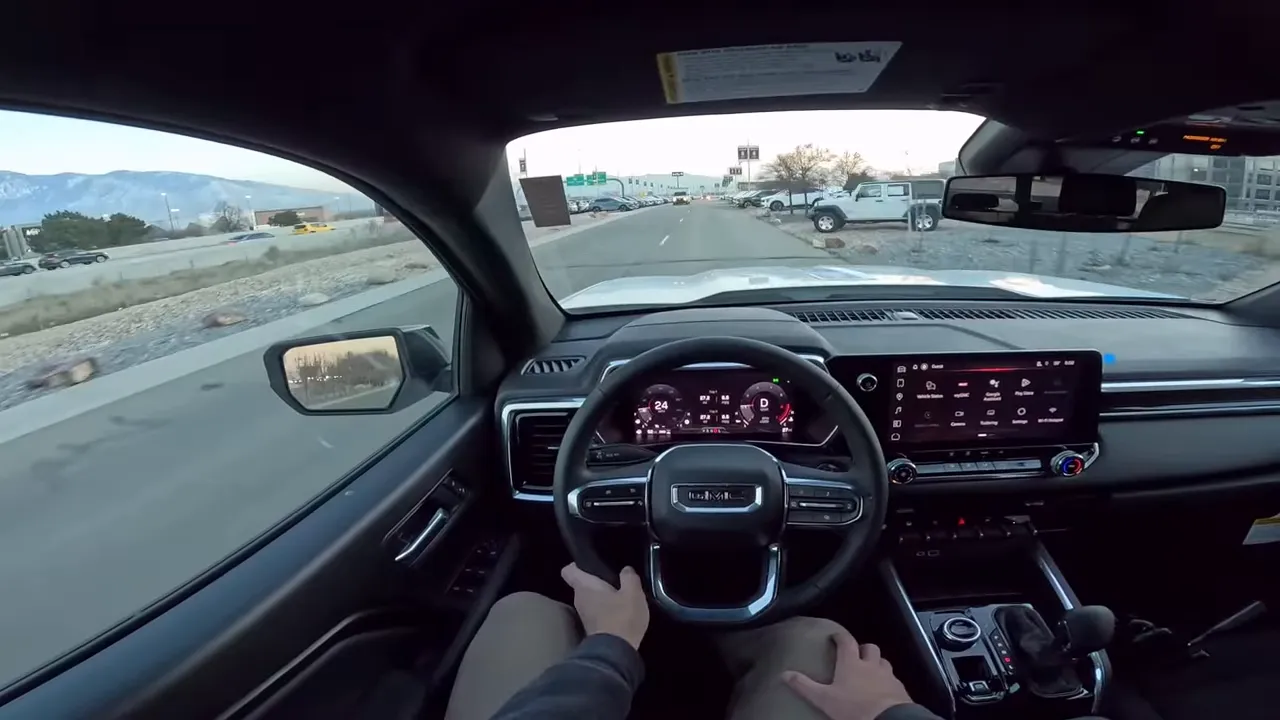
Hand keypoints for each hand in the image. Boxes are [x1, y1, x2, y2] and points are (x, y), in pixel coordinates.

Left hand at [560, 563, 649, 649]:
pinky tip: (620, 611)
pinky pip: (596, 612)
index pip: (568, 570)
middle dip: (596, 581)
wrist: (615, 653)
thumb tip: (626, 569)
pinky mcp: (591, 628)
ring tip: (620, 595)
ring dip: (602, 597)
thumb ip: (629, 578)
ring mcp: (583, 615)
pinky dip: (605, 610)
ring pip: (590, 598)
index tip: (592, 565)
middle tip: (614, 580)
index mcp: (584, 586)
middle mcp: (579, 599)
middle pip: (582, 584)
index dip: (578, 564)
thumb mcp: (633, 593)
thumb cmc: (621, 617)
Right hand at [782, 629, 914, 719]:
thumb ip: (804, 686)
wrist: (889, 719)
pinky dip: (887, 680)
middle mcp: (871, 665)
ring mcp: (887, 676)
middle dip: (863, 649)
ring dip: (877, 663)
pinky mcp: (900, 688)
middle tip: (856, 655)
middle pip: (869, 648)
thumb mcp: (824, 699)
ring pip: (884, 661)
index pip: (846, 642)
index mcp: (851, 663)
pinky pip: (894, 679)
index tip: (835, 636)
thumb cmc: (854, 708)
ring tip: (871, 671)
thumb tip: (783, 674)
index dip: (840, 636)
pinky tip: (883, 689)